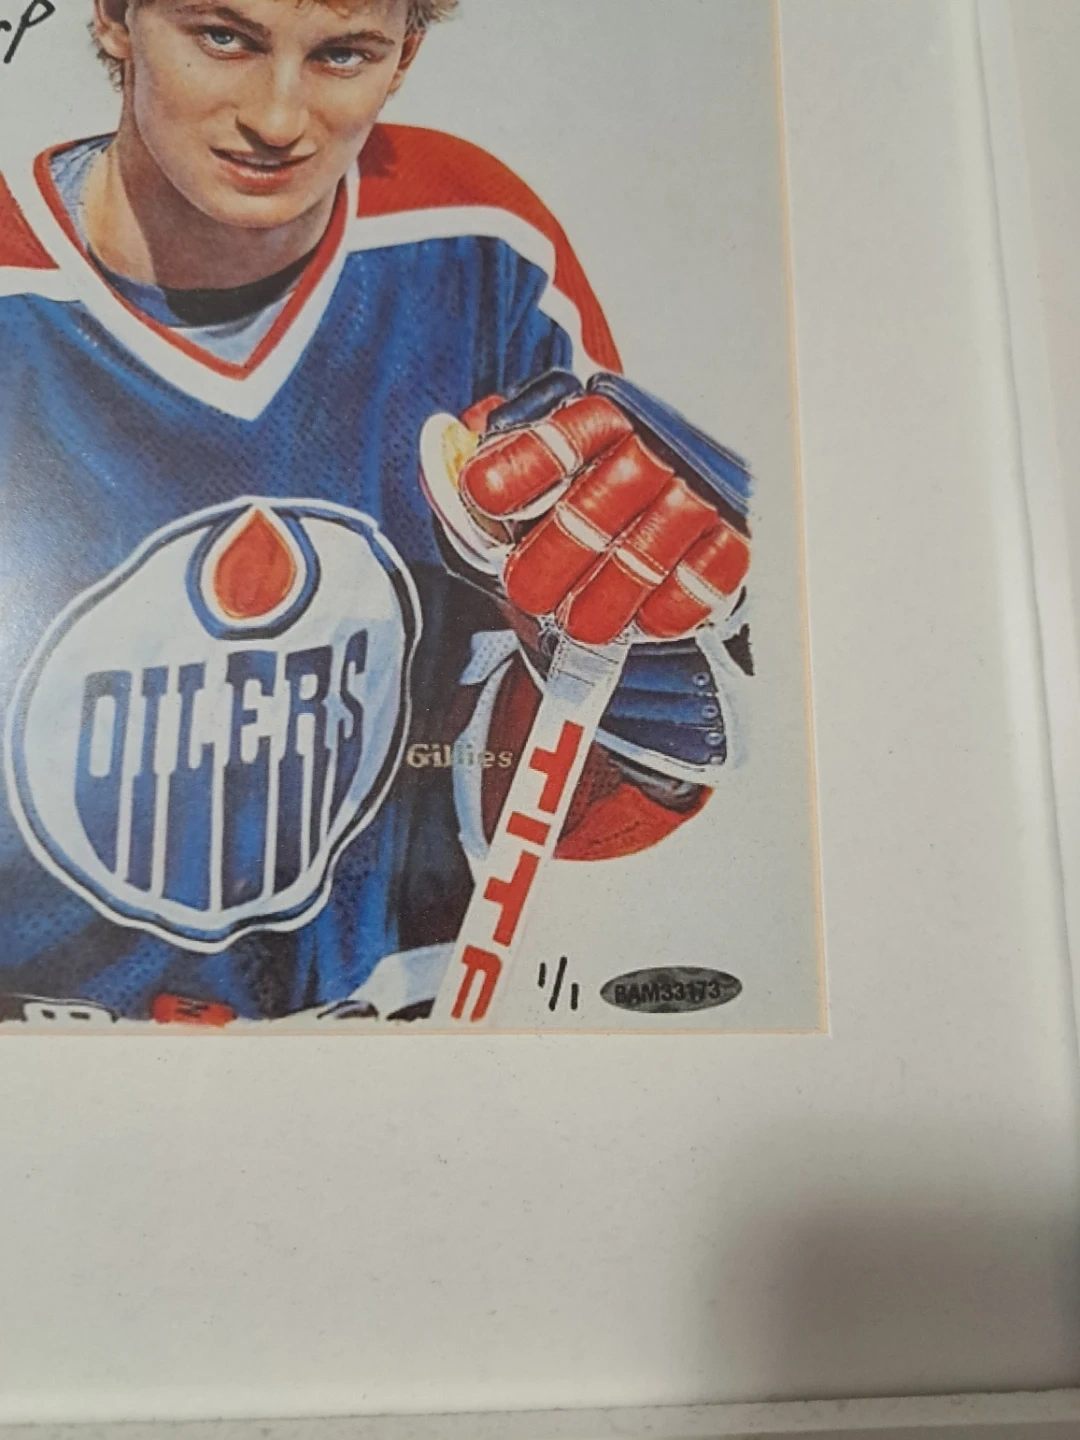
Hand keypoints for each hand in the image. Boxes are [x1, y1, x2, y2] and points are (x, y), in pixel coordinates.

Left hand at [457, 391, 749, 645]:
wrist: (672, 507)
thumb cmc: (586, 491)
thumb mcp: (536, 465)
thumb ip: (491, 458)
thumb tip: (451, 443)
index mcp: (601, 416)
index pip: (562, 437)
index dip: (520, 468)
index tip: (485, 495)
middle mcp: (656, 445)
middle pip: (599, 504)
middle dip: (554, 558)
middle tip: (527, 593)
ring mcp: (699, 492)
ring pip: (646, 551)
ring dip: (604, 598)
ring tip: (580, 623)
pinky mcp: (733, 538)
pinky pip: (703, 581)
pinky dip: (667, 610)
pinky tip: (643, 621)